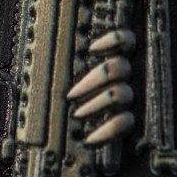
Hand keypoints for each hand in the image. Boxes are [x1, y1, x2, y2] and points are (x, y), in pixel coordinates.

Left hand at [67, 28, 135, 145]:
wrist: (96, 145)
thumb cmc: (74, 101)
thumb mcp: (68, 73)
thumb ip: (65, 54)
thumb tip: (42, 32)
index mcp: (117, 60)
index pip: (125, 41)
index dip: (112, 40)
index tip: (91, 50)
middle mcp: (130, 78)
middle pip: (121, 67)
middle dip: (96, 77)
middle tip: (72, 94)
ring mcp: (134, 100)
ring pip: (122, 94)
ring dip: (97, 104)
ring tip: (77, 114)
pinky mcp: (133, 124)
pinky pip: (126, 123)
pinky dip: (108, 130)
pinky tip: (90, 139)